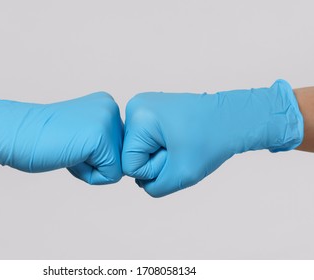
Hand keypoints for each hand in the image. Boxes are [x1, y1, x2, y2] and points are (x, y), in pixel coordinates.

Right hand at [0, 84, 122, 184]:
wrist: (13, 134)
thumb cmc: (41, 138)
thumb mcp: (81, 131)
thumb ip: (102, 139)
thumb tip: (122, 160)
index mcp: (105, 105)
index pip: (118, 147)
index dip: (93, 156)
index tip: (70, 142)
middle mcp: (111, 107)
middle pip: (120, 158)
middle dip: (94, 162)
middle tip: (67, 146)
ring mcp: (107, 120)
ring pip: (117, 168)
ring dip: (90, 168)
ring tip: (68, 149)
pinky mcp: (101, 138)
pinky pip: (110, 176)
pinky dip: (88, 175)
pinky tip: (69, 156)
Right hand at [122, 80, 302, 196]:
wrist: (234, 118)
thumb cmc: (212, 141)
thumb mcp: (181, 175)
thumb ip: (154, 188)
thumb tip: (140, 180)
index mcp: (138, 116)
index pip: (130, 165)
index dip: (154, 170)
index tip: (176, 154)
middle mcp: (135, 106)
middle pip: (132, 155)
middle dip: (156, 161)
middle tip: (181, 148)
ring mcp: (142, 105)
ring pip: (138, 149)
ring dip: (159, 154)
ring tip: (181, 143)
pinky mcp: (150, 110)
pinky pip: (145, 140)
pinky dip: (161, 146)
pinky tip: (178, 138)